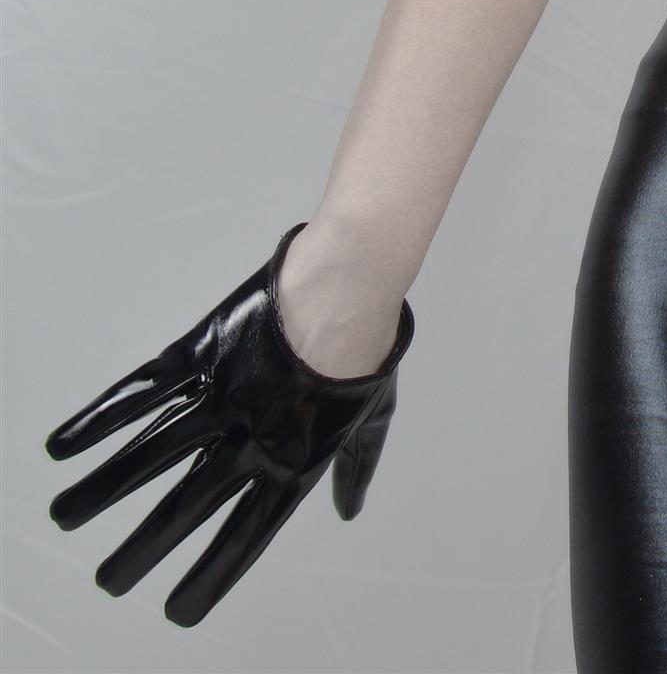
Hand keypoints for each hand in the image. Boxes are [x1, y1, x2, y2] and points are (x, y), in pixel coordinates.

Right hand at [44, 221, 414, 626]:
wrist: (351, 289)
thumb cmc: (367, 358)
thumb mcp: (372, 421)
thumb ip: (356, 469)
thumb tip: (348, 511)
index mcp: (294, 464)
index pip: (246, 536)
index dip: (211, 576)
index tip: (178, 609)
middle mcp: (249, 440)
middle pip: (188, 507)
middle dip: (144, 547)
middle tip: (109, 581)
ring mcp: (221, 396)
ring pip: (152, 451)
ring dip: (104, 488)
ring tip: (64, 518)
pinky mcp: (201, 353)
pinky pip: (143, 391)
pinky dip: (101, 417)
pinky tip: (66, 445)